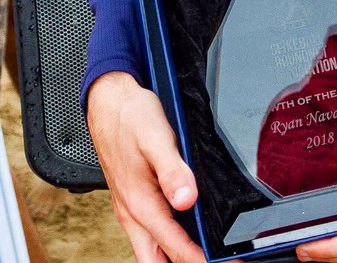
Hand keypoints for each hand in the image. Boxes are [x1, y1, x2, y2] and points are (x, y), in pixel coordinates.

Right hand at [86, 71, 205, 262]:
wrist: (109, 103)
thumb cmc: (131, 118)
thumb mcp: (156, 139)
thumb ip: (173, 170)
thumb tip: (187, 200)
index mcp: (140, 203)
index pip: (172, 245)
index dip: (196, 258)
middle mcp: (133, 212)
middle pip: (156, 259)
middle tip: (215, 262)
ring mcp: (131, 208)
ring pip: (151, 249)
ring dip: (175, 256)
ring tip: (203, 253)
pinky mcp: (134, 199)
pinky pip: (150, 232)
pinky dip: (168, 241)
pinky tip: (186, 231)